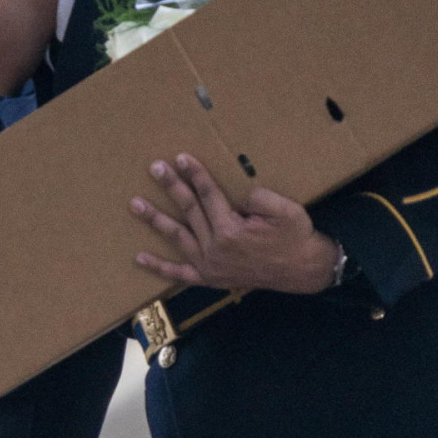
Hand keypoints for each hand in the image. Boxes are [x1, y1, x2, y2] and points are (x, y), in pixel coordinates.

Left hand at [131, 153, 338, 294]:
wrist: (301, 270)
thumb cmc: (295, 237)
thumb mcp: (288, 212)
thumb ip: (262, 199)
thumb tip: (241, 194)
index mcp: (232, 230)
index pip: (208, 196)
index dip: (195, 174)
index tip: (180, 158)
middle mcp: (215, 248)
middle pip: (189, 211)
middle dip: (172, 187)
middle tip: (155, 168)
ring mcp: (209, 265)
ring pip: (177, 238)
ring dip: (155, 220)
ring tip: (135, 204)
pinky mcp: (209, 278)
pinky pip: (180, 274)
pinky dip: (159, 268)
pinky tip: (140, 258)